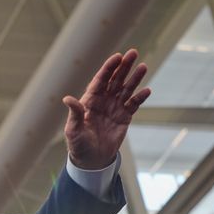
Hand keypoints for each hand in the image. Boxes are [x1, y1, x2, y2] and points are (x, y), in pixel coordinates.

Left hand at [63, 49, 150, 169]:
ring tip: (143, 66)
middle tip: (133, 53)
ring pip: (126, 89)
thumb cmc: (78, 144)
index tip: (117, 57)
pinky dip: (140, 97)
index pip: (100, 81)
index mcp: (89, 101)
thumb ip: (74, 114)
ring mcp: (115, 108)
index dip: (108, 68)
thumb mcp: (73, 130)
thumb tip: (67, 99)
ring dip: (134, 78)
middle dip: (123, 67)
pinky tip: (147, 90)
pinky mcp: (124, 117)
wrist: (91, 160)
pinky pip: (133, 104)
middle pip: (114, 80)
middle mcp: (103, 101)